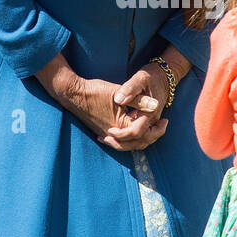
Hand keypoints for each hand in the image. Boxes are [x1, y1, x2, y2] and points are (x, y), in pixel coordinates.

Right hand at [35, 54, 166, 149]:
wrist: (73, 93)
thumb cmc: (95, 91)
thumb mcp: (119, 92)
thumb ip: (139, 101)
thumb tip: (156, 106)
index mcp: (120, 124)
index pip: (143, 131)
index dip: (154, 124)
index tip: (163, 115)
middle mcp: (114, 134)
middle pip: (138, 142)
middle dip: (153, 135)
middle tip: (163, 125)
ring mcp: (106, 135)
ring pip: (129, 145)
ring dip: (142, 138)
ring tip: (151, 128)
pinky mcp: (102, 132)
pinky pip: (119, 142)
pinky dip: (130, 139)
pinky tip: (133, 132)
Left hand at [111, 63, 170, 142]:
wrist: (163, 77)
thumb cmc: (151, 77)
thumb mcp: (140, 79)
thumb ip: (130, 89)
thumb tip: (118, 100)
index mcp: (150, 112)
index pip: (137, 132)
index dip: (122, 134)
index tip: (109, 130)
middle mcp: (153, 120)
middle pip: (141, 142)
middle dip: (123, 144)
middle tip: (106, 139)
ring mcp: (152, 123)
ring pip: (141, 142)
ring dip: (125, 144)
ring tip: (108, 139)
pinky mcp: (148, 122)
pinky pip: (141, 137)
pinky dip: (129, 140)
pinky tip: (114, 134)